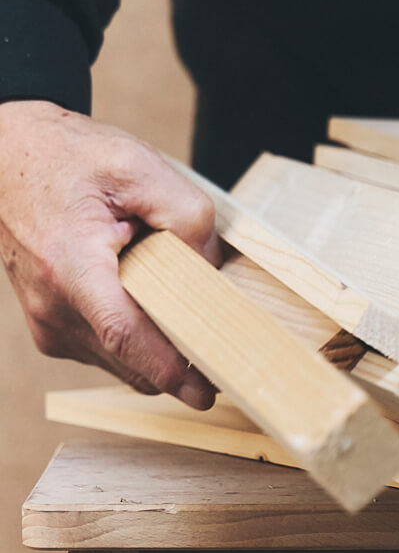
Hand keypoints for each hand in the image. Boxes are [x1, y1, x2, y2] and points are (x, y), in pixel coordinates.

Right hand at [0, 100, 219, 405]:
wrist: (6, 161)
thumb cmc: (68, 159)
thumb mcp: (135, 165)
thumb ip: (185, 213)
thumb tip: (211, 268)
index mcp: (71, 267)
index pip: (124, 336)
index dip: (170, 371)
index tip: (207, 393)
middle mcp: (53, 307)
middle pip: (131, 360)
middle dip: (179, 362)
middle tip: (223, 346)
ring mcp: (47, 324)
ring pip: (121, 362)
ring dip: (156, 346)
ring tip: (171, 296)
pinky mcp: (50, 330)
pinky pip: (106, 351)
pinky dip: (135, 339)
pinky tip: (143, 298)